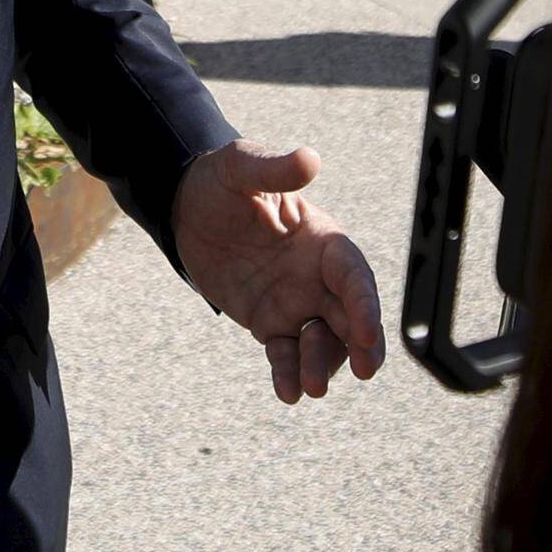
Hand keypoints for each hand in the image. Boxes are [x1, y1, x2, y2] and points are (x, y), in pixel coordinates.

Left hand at [170, 140, 385, 403]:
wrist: (184, 208)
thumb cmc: (220, 181)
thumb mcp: (241, 167)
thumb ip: (274, 169)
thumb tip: (309, 159)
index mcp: (321, 239)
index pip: (352, 274)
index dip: (364, 302)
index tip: (366, 330)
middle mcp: (316, 275)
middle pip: (349, 315)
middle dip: (361, 344)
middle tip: (364, 370)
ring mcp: (295, 301)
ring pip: (322, 341)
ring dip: (323, 364)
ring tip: (311, 387)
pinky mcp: (268, 321)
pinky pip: (285, 353)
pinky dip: (289, 373)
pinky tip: (288, 392)